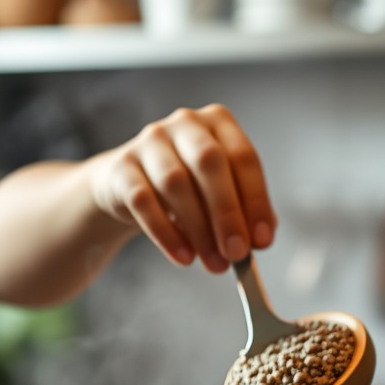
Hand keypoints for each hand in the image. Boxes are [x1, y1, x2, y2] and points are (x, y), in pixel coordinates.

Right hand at [89, 104, 276, 272]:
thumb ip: (243, 210)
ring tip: (213, 263)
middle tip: (237, 253)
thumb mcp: (218, 192)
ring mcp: (149, 142)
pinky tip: (183, 256)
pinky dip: (166, 234)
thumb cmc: (185, 188)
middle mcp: (184, 124)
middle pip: (209, 163)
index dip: (256, 200)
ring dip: (199, 229)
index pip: (243, 157)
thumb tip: (261, 238)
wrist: (128, 186)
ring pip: (176, 183)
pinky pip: (144, 202)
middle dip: (227, 213)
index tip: (262, 240)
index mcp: (217, 122)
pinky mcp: (122, 167)